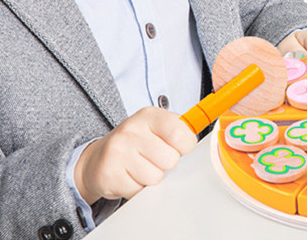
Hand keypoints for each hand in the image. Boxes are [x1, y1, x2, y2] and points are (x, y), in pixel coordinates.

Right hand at [74, 107, 196, 203]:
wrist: (98, 158)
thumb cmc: (137, 142)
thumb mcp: (156, 126)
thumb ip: (179, 129)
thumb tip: (208, 136)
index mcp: (149, 115)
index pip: (179, 132)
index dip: (186, 145)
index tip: (181, 148)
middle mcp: (132, 129)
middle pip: (170, 159)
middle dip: (167, 165)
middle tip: (155, 159)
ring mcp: (118, 151)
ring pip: (155, 177)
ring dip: (151, 178)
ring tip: (141, 168)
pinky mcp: (109, 174)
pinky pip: (138, 191)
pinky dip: (137, 189)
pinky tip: (129, 176)